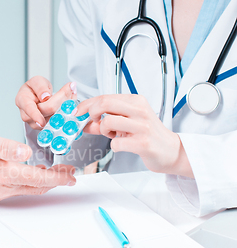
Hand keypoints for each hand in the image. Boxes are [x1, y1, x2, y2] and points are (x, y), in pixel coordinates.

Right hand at [0, 130, 75, 201]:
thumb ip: (3, 146)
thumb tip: (25, 152)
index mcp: (1, 173)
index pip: (38, 178)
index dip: (58, 178)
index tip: (72, 176)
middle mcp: (1, 188)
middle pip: (36, 187)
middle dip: (55, 181)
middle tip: (70, 174)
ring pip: (28, 190)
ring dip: (44, 183)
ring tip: (56, 174)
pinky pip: (17, 190)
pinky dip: (30, 184)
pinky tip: (33, 176)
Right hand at [16, 76, 76, 129]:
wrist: (36, 96)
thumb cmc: (34, 89)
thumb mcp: (37, 81)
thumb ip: (40, 87)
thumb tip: (45, 96)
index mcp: (22, 101)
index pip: (29, 109)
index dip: (35, 116)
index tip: (41, 122)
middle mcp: (27, 115)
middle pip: (47, 110)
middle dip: (61, 98)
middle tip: (70, 87)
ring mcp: (36, 123)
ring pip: (55, 117)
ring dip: (66, 105)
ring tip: (70, 93)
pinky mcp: (46, 127)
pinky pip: (58, 121)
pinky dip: (66, 110)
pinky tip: (69, 102)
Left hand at [76, 94, 193, 177]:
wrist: (170, 151)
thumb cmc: (148, 135)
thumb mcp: (126, 123)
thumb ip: (105, 121)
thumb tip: (84, 122)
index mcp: (135, 101)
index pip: (105, 97)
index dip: (87, 104)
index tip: (77, 112)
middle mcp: (140, 110)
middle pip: (105, 103)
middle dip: (91, 112)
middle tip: (92, 122)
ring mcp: (142, 126)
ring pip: (108, 121)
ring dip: (104, 131)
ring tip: (112, 135)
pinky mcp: (143, 143)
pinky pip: (116, 143)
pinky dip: (114, 146)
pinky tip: (122, 145)